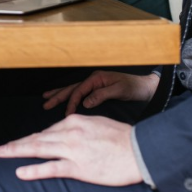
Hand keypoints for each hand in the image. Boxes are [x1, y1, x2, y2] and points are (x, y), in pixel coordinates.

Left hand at [0, 115, 141, 185]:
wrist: (140, 151)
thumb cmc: (123, 139)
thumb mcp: (98, 125)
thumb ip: (80, 128)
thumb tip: (67, 131)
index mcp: (75, 121)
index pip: (48, 131)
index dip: (33, 139)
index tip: (22, 144)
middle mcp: (70, 133)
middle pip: (37, 138)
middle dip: (17, 143)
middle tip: (0, 148)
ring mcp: (73, 150)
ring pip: (39, 149)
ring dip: (17, 151)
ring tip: (2, 154)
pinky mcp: (79, 167)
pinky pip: (51, 168)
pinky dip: (34, 170)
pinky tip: (20, 172)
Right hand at [43, 70, 158, 116]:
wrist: (146, 87)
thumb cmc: (134, 88)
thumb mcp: (119, 91)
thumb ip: (102, 95)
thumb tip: (85, 102)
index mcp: (97, 78)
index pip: (79, 90)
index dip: (71, 102)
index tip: (67, 113)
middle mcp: (94, 80)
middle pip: (72, 88)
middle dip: (58, 96)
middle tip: (45, 103)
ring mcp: (95, 84)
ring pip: (73, 90)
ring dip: (60, 94)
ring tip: (46, 98)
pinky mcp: (97, 90)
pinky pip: (79, 93)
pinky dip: (70, 96)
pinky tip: (63, 100)